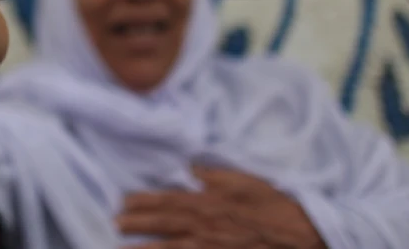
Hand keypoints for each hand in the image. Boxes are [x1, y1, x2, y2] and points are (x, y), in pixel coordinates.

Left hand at [116, 167, 325, 248]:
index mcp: (208, 202)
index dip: (143, 201)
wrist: (294, 234)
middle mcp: (203, 226)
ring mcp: (207, 247)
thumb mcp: (243, 180)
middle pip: (163, 225)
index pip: (168, 200)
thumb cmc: (271, 204)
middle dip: (136, 225)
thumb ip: (213, 175)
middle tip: (114, 223)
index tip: (123, 200)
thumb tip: (190, 167)